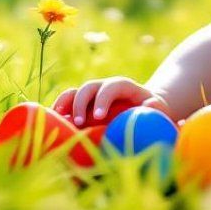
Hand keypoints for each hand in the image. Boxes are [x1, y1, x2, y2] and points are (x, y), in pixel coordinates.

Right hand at [52, 76, 170, 126]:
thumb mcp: (159, 107)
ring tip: (58, 120)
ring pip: (73, 93)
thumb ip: (157, 107)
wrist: (144, 108)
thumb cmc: (152, 110)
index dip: (102, 99)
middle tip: (80, 123)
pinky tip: (51, 123)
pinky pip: (66, 104)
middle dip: (81, 103)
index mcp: (122, 86)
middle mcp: (103, 87)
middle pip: (88, 87)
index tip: (98, 116)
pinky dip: (58, 111)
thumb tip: (151, 106)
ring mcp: (91, 95)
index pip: (111, 86)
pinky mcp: (82, 105)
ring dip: (64, 104)